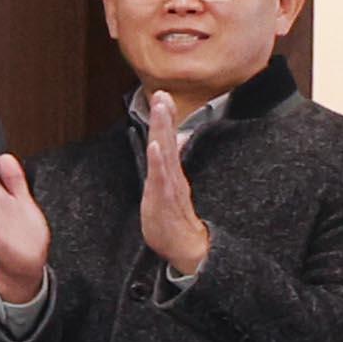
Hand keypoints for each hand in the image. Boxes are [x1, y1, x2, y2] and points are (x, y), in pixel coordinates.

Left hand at [134, 89, 210, 280]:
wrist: (185, 248)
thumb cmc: (174, 220)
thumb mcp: (168, 190)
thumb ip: (169, 167)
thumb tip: (173, 145)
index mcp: (171, 173)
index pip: (166, 141)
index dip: (163, 119)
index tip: (161, 96)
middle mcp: (171, 176)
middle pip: (167, 141)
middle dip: (164, 116)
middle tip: (162, 94)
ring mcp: (169, 186)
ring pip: (165, 153)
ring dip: (163, 130)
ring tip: (161, 109)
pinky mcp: (165, 200)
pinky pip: (163, 177)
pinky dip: (159, 160)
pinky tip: (156, 146)